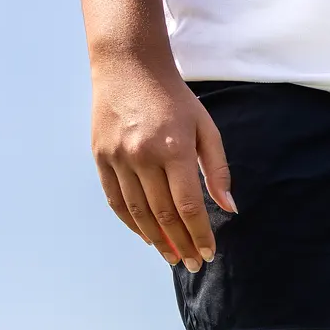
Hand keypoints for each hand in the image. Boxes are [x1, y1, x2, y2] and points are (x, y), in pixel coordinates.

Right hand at [90, 56, 232, 270]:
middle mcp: (142, 155)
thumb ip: (217, 170)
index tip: (209, 253)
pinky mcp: (100, 155)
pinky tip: (146, 236)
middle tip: (193, 264)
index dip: (200, 234)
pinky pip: (115, 199)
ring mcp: (117, 156)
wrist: (128, 66)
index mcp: (174, 149)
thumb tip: (229, 208)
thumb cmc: (174, 98)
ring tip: (172, 257)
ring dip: (156, 240)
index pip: (189, 206)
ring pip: (138, 212)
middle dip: (181, 244)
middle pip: (163, 214)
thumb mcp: (205, 128)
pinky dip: (131, 222)